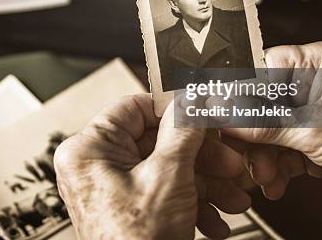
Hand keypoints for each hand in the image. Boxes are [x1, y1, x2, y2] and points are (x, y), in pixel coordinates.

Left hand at [54, 93, 249, 238]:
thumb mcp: (168, 178)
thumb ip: (183, 132)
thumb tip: (191, 102)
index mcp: (89, 150)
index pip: (134, 107)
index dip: (173, 110)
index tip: (202, 114)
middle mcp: (95, 166)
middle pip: (157, 141)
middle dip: (201, 157)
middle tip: (228, 163)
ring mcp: (110, 188)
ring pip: (165, 168)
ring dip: (205, 184)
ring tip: (231, 199)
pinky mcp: (126, 208)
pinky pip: (161, 191)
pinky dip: (191, 203)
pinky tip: (215, 220)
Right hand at [222, 38, 321, 230]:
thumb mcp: (319, 132)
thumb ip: (266, 123)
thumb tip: (225, 112)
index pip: (265, 66)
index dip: (240, 91)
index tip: (219, 111)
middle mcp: (316, 84)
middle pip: (260, 101)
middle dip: (250, 132)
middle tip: (238, 150)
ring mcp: (312, 115)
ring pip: (264, 129)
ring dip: (260, 155)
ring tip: (265, 173)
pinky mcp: (310, 143)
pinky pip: (276, 150)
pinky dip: (272, 168)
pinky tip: (275, 181)